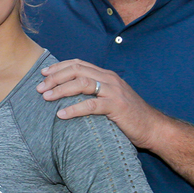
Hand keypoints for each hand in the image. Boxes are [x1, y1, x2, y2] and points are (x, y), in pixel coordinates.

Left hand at [36, 58, 167, 150]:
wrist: (154, 128)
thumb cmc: (129, 116)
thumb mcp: (110, 99)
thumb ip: (95, 93)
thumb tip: (69, 95)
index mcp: (107, 75)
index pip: (79, 64)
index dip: (59, 67)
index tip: (43, 73)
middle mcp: (109, 79)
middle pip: (77, 70)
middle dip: (55, 77)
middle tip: (40, 88)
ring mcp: (114, 92)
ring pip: (82, 83)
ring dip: (60, 89)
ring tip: (46, 97)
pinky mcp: (116, 107)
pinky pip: (91, 105)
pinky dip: (73, 109)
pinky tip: (61, 114)